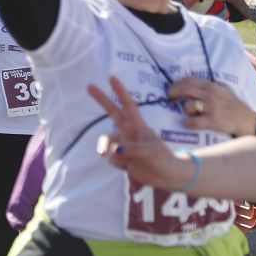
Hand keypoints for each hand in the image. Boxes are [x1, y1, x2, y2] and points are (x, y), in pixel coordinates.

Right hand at [88, 77, 191, 191]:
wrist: (167, 177)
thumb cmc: (163, 159)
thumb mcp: (151, 152)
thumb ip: (133, 150)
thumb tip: (117, 151)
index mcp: (138, 126)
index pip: (128, 105)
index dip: (120, 91)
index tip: (111, 77)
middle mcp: (128, 132)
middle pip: (112, 113)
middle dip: (101, 99)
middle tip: (88, 86)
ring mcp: (124, 144)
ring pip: (107, 143)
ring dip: (108, 150)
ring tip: (118, 158)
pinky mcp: (121, 158)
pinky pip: (112, 159)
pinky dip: (119, 165)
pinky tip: (130, 168)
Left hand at [168, 77, 255, 136]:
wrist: (244, 118)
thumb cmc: (232, 104)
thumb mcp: (223, 89)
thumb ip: (209, 85)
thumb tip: (190, 82)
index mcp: (211, 86)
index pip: (189, 80)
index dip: (177, 83)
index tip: (171, 87)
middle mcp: (210, 95)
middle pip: (185, 89)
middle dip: (173, 92)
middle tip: (169, 96)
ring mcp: (211, 108)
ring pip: (188, 105)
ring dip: (185, 109)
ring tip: (188, 112)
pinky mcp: (212, 121)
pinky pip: (193, 122)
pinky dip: (187, 123)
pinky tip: (187, 123)